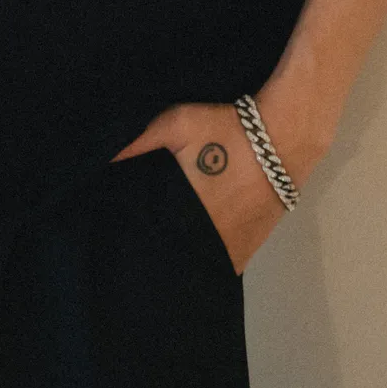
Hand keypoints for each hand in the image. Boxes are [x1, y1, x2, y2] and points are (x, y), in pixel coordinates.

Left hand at [110, 97, 321, 276]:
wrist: (283, 136)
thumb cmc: (226, 129)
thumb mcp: (177, 124)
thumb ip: (139, 141)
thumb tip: (103, 159)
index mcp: (186, 215)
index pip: (153, 242)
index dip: (138, 242)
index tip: (124, 238)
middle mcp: (210, 239)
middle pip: (177, 256)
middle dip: (162, 250)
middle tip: (145, 240)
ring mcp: (235, 247)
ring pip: (202, 262)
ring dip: (188, 256)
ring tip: (171, 244)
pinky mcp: (253, 246)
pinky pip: (225, 261)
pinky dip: (212, 256)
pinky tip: (199, 245)